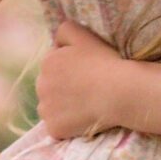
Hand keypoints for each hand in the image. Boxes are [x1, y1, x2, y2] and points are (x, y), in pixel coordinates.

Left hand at [36, 20, 128, 139]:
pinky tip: (83, 120)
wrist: (119, 92)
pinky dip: (67, 126)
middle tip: (86, 91)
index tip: (86, 74)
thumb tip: (55, 42)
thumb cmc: (105, 62)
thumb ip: (64, 31)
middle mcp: (40, 85)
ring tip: (85, 106)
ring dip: (62, 107)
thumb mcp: (84, 35)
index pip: (53, 66)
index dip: (70, 69)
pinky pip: (57, 127)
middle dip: (62, 88)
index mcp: (47, 62)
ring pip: (50, 108)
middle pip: (49, 87)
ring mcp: (46, 109)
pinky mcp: (54, 128)